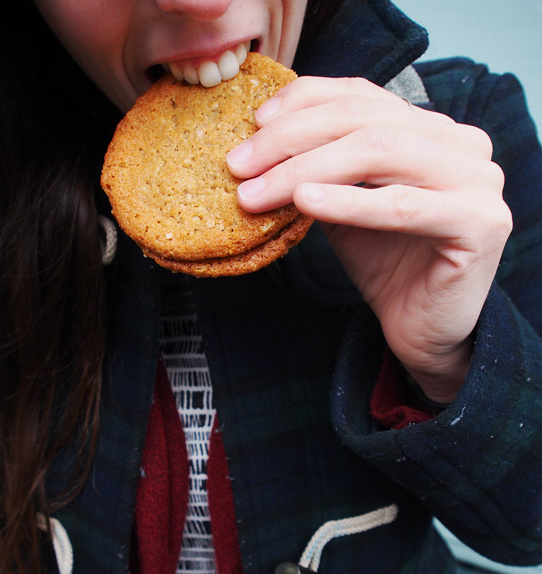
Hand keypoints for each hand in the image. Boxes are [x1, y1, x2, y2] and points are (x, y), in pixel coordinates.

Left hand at [227, 76, 512, 402]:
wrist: (422, 330)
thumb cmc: (386, 267)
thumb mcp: (344, 208)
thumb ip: (319, 171)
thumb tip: (259, 145)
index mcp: (433, 131)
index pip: (362, 97)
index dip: (303, 103)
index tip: (253, 123)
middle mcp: (462, 145)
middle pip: (364, 121)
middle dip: (291, 140)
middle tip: (240, 164)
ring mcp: (478, 180)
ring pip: (379, 153)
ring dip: (305, 169)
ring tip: (257, 190)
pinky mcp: (480, 222)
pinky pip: (401, 205)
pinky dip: (347, 201)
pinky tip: (304, 201)